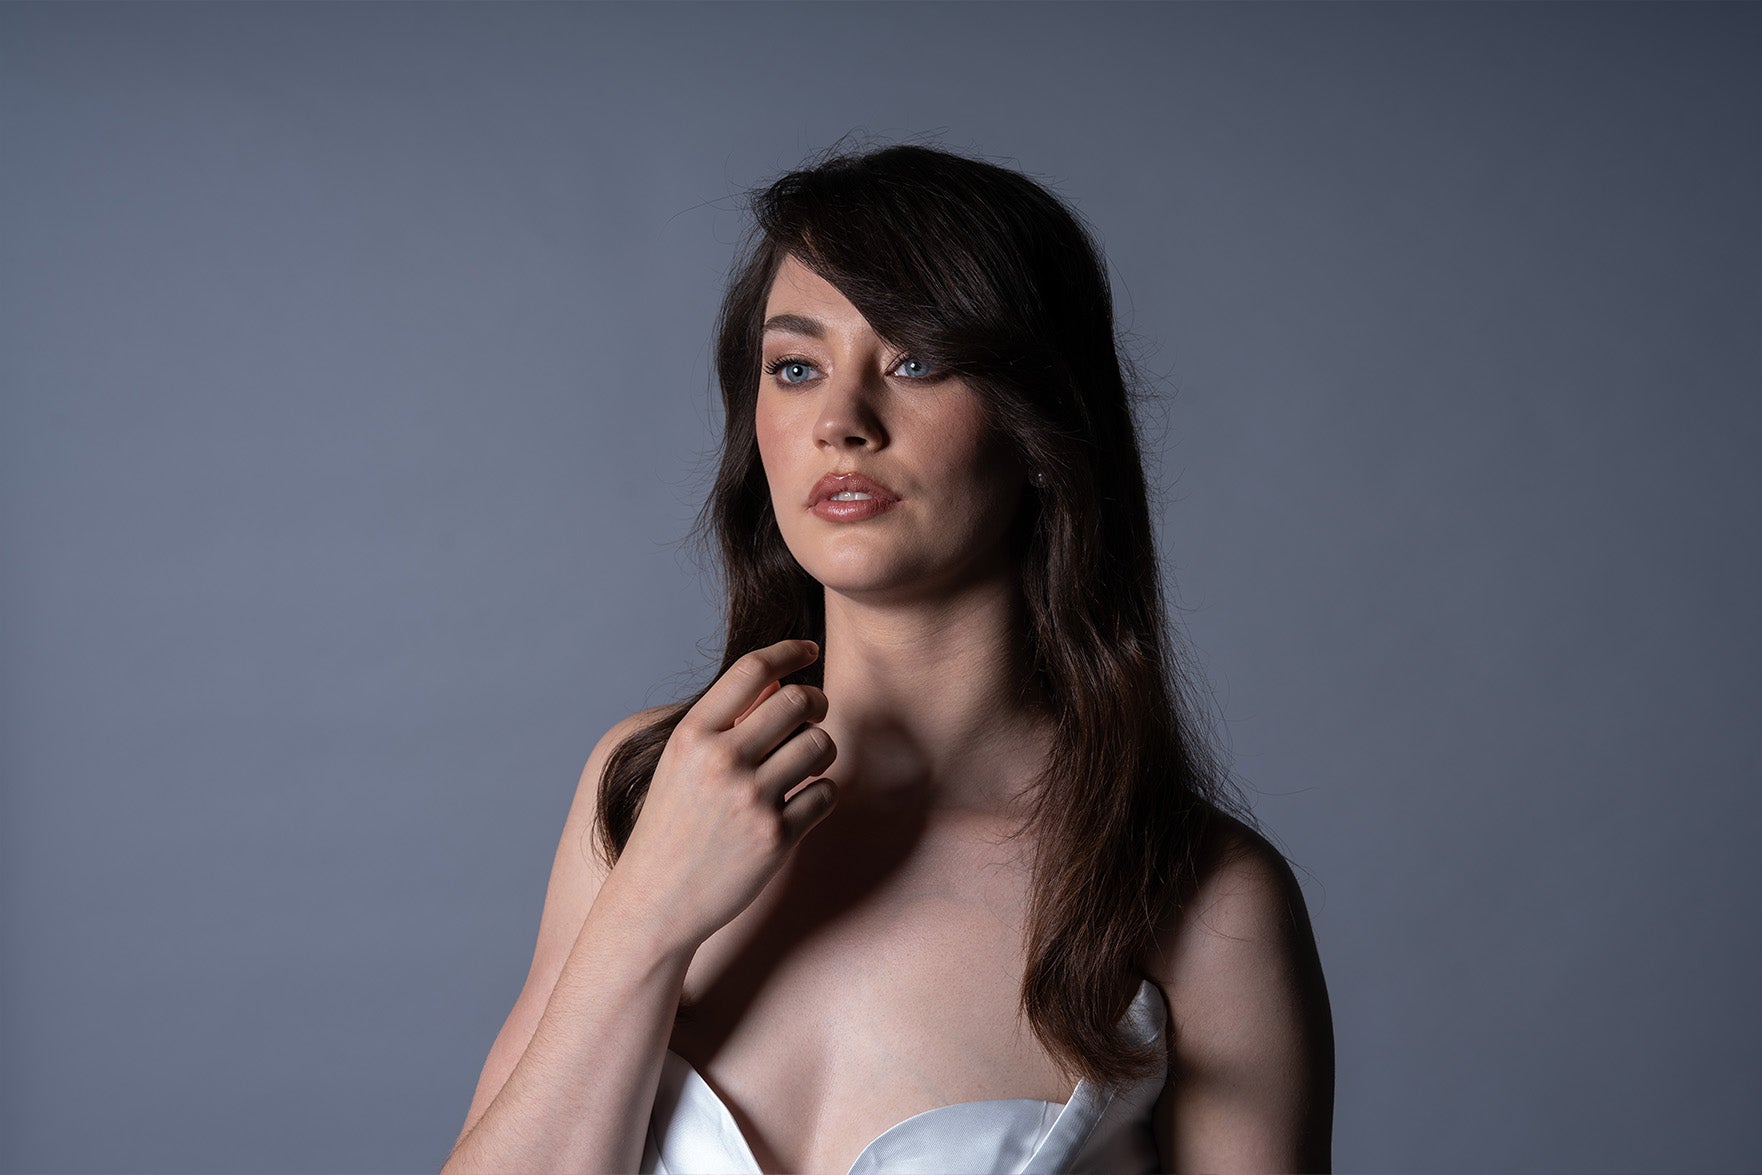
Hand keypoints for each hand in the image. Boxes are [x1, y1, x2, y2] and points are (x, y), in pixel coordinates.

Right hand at [613, 639, 837, 952]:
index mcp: (692, 736)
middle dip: (815, 701)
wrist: (656, 901)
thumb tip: (781, 680)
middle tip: (813, 713)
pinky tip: (802, 801)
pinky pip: (827, 793)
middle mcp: (721, 762)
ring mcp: (750, 801)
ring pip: (820, 745)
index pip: (752, 669)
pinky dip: (821, 792)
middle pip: (797, 700)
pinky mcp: (776, 839)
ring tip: (804, 762)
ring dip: (822, 749)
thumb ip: (726, 723)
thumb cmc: (672, 825)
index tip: (809, 649)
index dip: (789, 651)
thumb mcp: (682, 765)